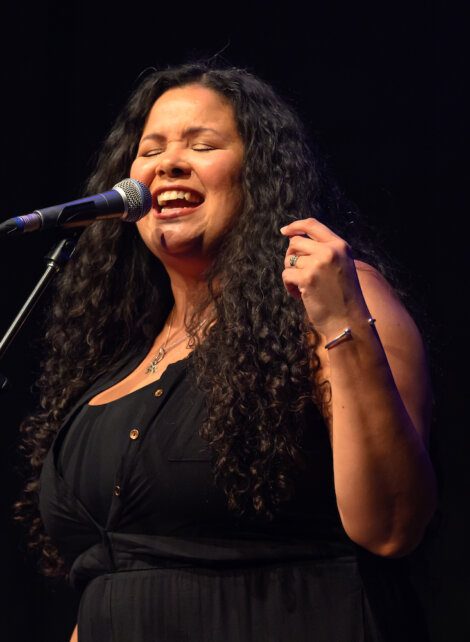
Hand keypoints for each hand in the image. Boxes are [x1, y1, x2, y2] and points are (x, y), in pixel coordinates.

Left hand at [280, 218, 369, 337]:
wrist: (349, 321)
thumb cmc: (343, 298)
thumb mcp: (342, 267)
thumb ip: (325, 252)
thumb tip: (294, 243)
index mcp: (340, 246)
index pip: (313, 225)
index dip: (296, 226)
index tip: (284, 230)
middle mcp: (330, 251)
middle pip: (296, 242)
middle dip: (291, 257)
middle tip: (296, 273)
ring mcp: (318, 263)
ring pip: (289, 261)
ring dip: (292, 275)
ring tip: (303, 289)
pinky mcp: (307, 278)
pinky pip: (286, 274)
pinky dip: (289, 287)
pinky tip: (300, 296)